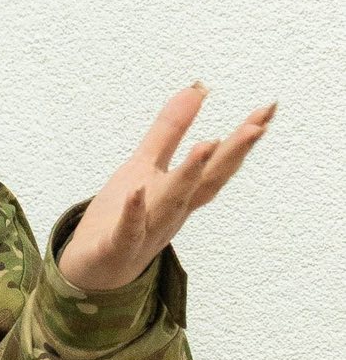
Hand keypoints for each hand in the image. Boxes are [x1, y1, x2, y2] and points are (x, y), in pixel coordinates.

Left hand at [56, 82, 276, 291]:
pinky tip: (137, 192)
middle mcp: (171, 212)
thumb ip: (170, 130)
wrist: (91, 271)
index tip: (268, 110)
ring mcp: (146, 231)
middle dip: (231, 155)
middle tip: (257, 127)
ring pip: (171, 203)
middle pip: (205, 182)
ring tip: (205, 144)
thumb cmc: (121, 216)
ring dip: (188, 176)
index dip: (243, 139)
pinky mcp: (115, 247)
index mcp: (181, 194)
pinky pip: (127, 230)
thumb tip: (198, 88)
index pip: (217, 164)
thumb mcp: (145, 167)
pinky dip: (134, 213)